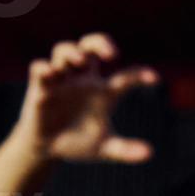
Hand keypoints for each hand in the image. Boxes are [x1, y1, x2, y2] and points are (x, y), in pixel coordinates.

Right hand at [14, 33, 156, 163]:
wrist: (48, 150)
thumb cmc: (79, 143)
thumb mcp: (104, 148)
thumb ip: (125, 150)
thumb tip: (149, 153)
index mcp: (103, 91)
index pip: (126, 77)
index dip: (140, 75)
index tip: (155, 79)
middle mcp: (83, 79)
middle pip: (91, 47)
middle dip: (100, 42)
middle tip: (112, 54)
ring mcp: (61, 80)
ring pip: (64, 51)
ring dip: (72, 52)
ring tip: (80, 61)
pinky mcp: (40, 86)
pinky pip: (39, 68)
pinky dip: (44, 68)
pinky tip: (50, 73)